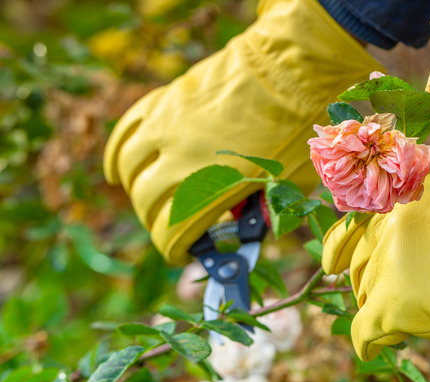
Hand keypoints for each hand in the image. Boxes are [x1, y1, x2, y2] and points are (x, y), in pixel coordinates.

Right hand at [104, 0, 381, 264]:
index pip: (173, 231)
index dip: (175, 249)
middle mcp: (181, 157)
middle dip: (156, 222)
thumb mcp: (289, 182)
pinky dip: (117, 154)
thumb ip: (265, 211)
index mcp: (214, 185)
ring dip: (135, 190)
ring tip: (149, 200)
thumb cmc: (299, 128)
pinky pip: (127, 131)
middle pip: (146, 202)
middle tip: (173, 227)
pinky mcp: (166, 101)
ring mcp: (168, 125)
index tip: (183, 252)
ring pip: (129, 168)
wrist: (293, 67)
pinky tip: (118, 170)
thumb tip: (249, 232)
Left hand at [322, 174, 429, 380]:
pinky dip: (366, 340)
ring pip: (364, 295)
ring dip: (378, 304)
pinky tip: (371, 346)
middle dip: (370, 279)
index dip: (340, 248)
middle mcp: (383, 234)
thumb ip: (419, 204)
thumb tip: (402, 214)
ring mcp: (384, 270)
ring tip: (403, 312)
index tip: (332, 263)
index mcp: (396, 205)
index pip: (352, 228)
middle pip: (360, 265)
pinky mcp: (390, 307)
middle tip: (391, 291)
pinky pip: (363, 330)